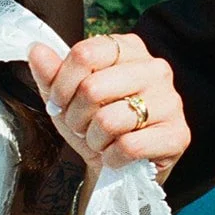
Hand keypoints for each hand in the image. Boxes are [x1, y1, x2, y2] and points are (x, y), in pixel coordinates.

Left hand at [28, 34, 188, 183]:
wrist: (118, 166)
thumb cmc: (93, 124)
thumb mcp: (66, 98)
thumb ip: (50, 73)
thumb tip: (36, 49)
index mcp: (129, 48)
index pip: (84, 53)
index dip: (61, 84)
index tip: (59, 102)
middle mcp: (155, 68)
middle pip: (93, 88)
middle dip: (76, 117)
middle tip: (82, 127)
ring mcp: (171, 101)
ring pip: (109, 120)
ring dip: (94, 140)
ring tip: (101, 140)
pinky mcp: (179, 135)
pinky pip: (129, 146)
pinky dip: (112, 157)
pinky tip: (117, 155)